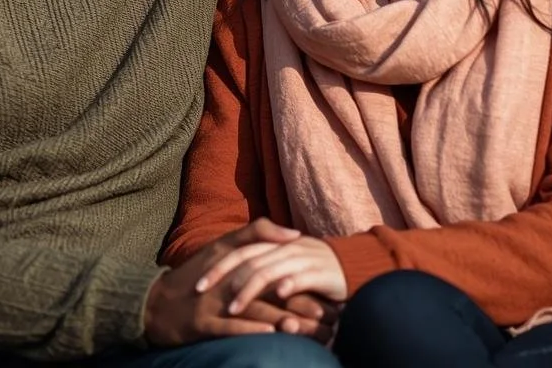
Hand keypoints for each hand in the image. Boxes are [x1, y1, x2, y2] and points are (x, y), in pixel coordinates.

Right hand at [144, 219, 315, 346]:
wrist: (155, 303)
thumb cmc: (196, 275)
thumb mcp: (222, 247)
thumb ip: (257, 232)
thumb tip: (294, 232)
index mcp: (238, 260)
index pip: (278, 267)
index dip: (306, 280)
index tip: (333, 294)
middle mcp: (229, 280)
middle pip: (273, 293)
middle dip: (304, 307)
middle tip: (331, 320)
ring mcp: (215, 303)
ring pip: (257, 311)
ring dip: (284, 321)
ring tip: (310, 330)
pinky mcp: (203, 324)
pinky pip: (230, 327)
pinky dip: (250, 329)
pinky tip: (270, 333)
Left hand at [196, 237, 347, 315]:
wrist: (353, 267)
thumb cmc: (314, 269)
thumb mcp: (286, 263)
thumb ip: (263, 264)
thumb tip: (232, 273)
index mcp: (276, 244)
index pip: (241, 251)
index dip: (218, 266)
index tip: (197, 283)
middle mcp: (286, 248)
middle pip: (249, 260)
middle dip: (225, 278)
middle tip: (204, 294)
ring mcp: (303, 259)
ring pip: (269, 271)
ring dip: (249, 289)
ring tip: (233, 307)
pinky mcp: (321, 272)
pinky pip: (301, 278)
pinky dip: (288, 285)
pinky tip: (276, 296)